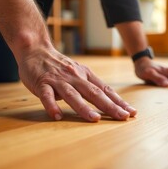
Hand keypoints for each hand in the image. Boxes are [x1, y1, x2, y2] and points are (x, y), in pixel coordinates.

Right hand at [18, 47, 136, 121]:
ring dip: (84, 108)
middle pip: (94, 93)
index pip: (105, 90)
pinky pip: (47, 95)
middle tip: (123, 117)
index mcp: (85, 75)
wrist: (36, 49)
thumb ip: (90, 86)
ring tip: (95, 119)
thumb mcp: (78, 73)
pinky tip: (56, 115)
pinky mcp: (42, 83)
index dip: (119, 102)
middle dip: (110, 106)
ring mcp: (58, 80)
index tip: (131, 112)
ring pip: (73, 95)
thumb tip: (109, 102)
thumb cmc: (59, 66)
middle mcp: (75, 77)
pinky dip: (51, 105)